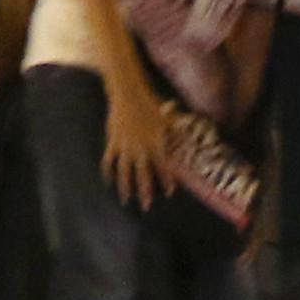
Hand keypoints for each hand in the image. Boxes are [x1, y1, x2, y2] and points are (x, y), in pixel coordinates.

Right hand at [103, 84, 173, 208]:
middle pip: (143, 174)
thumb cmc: (149, 103)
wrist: (128, 93)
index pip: (163, 166)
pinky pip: (109, 161)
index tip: (170, 192)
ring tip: (126, 200)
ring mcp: (125, 146)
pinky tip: (108, 182)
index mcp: (155, 142)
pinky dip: (108, 172)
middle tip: (147, 206)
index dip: (167, 179)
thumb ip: (178, 129)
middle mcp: (140, 148)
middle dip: (145, 191)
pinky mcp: (113, 142)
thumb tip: (191, 133)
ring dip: (125, 187)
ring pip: (124, 172)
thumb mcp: (167, 117)